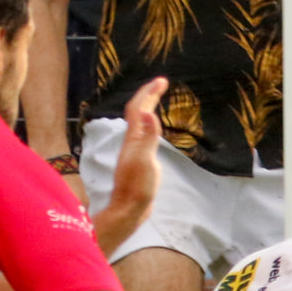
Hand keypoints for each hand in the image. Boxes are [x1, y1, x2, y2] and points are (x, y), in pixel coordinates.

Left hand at [92, 76, 164, 255]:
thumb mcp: (145, 161)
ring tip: (157, 99)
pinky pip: (144, 136)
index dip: (148, 93)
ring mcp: (134, 152)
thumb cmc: (138, 187)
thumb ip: (148, 137)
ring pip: (139, 124)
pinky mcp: (139, 162)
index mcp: (133, 139)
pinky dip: (150, 126)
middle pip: (137, 113)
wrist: (129, 210)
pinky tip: (154, 131)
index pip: (138, 108)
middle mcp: (131, 142)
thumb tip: (150, 113)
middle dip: (148, 95)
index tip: (162, 80)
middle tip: (162, 83)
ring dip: (147, 108)